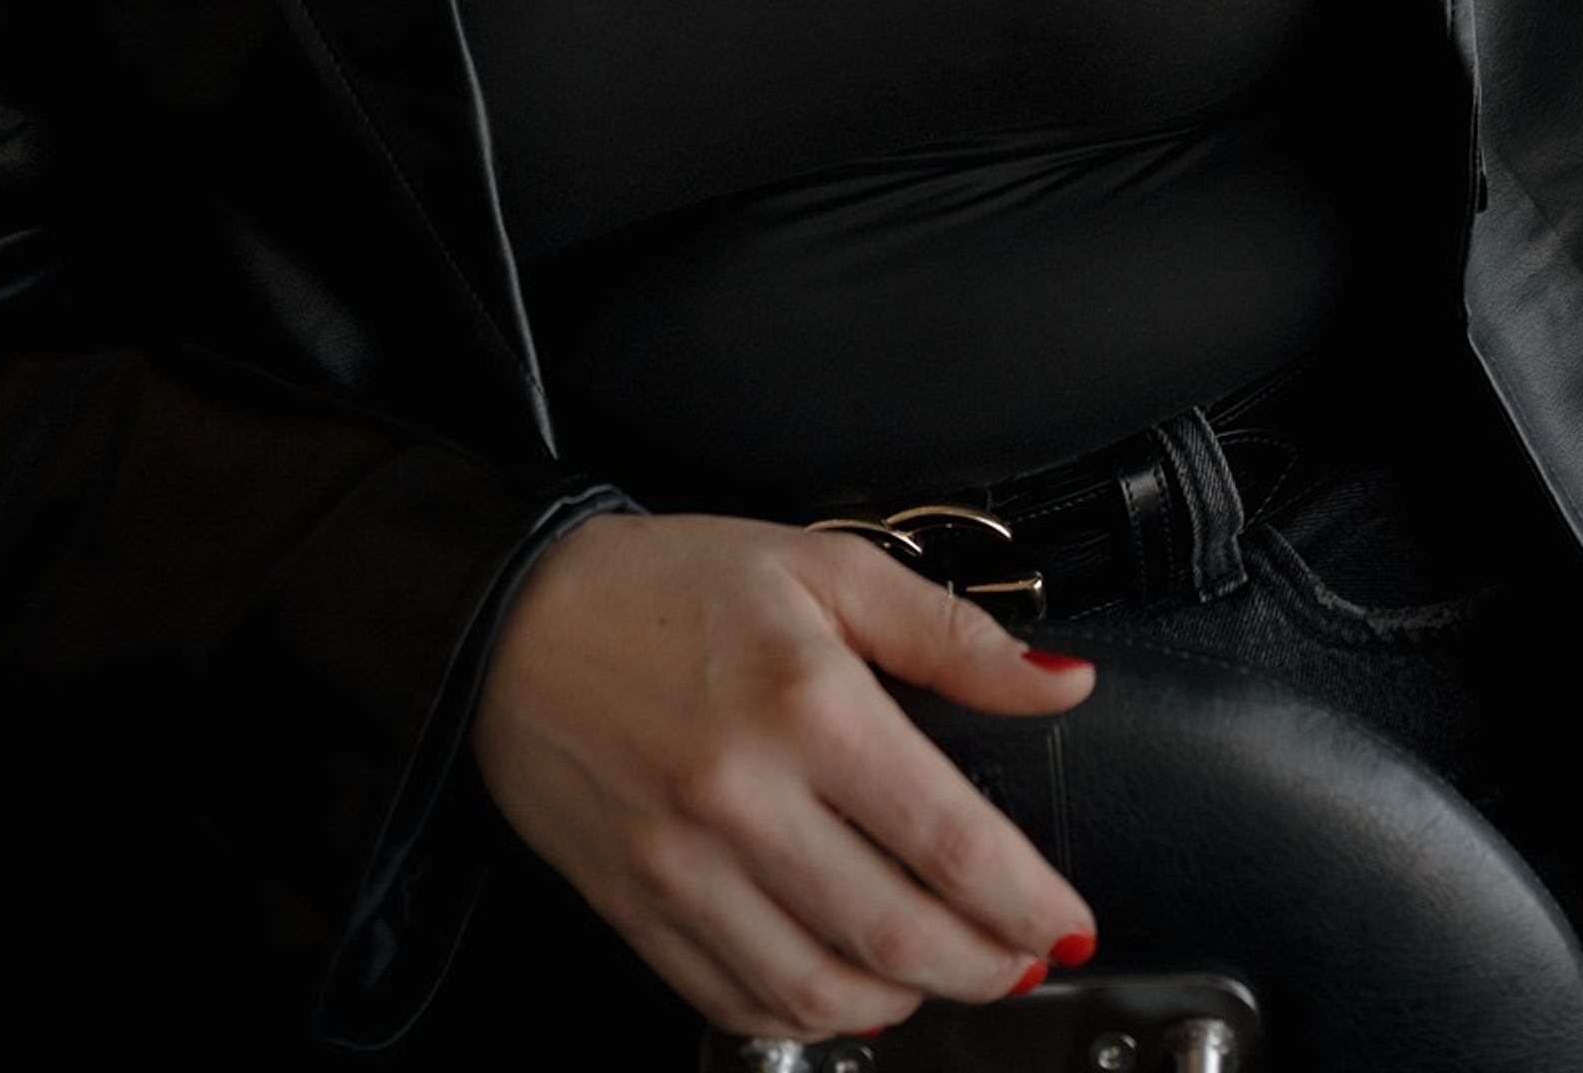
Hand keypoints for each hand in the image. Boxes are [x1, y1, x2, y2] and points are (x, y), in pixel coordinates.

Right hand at [468, 508, 1101, 1043]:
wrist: (516, 617)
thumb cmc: (672, 585)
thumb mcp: (824, 569)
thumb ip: (952, 635)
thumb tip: (1062, 683)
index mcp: (805, 702)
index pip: (949, 838)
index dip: (1026, 899)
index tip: (1066, 917)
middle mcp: (742, 795)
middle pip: (897, 934)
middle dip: (986, 965)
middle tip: (1023, 957)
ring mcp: (682, 866)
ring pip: (823, 991)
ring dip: (906, 1001)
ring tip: (942, 970)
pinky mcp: (636, 909)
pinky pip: (741, 1000)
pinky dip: (813, 1013)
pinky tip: (849, 982)